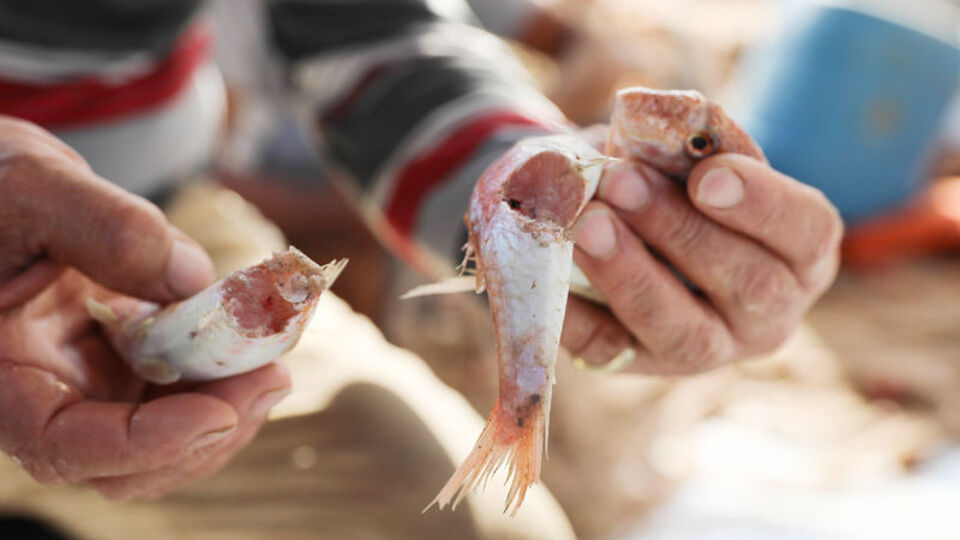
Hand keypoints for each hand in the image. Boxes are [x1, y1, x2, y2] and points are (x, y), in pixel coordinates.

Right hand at [0, 116, 290, 498]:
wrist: (12, 196)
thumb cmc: (1, 194)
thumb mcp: (33, 187)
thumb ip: (102, 227)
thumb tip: (190, 278)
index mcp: (2, 373)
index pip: (63, 444)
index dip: (144, 443)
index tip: (217, 412)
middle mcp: (50, 397)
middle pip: (128, 464)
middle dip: (207, 432)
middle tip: (271, 376)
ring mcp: (96, 390)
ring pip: (169, 444)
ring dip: (231, 412)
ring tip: (273, 358)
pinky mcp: (134, 372)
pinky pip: (188, 402)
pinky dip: (230, 383)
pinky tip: (258, 344)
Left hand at [561, 155, 841, 374]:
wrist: (626, 224)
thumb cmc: (674, 180)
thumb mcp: (691, 156)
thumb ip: (685, 146)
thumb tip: (644, 131)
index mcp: (800, 253)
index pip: (808, 232)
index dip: (761, 204)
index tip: (706, 176)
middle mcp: (768, 315)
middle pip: (747, 285)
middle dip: (679, 231)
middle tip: (621, 182)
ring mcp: (708, 350)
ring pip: (684, 334)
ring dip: (631, 273)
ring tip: (586, 222)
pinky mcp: (641, 363)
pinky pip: (610, 350)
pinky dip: (574, 312)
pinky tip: (548, 269)